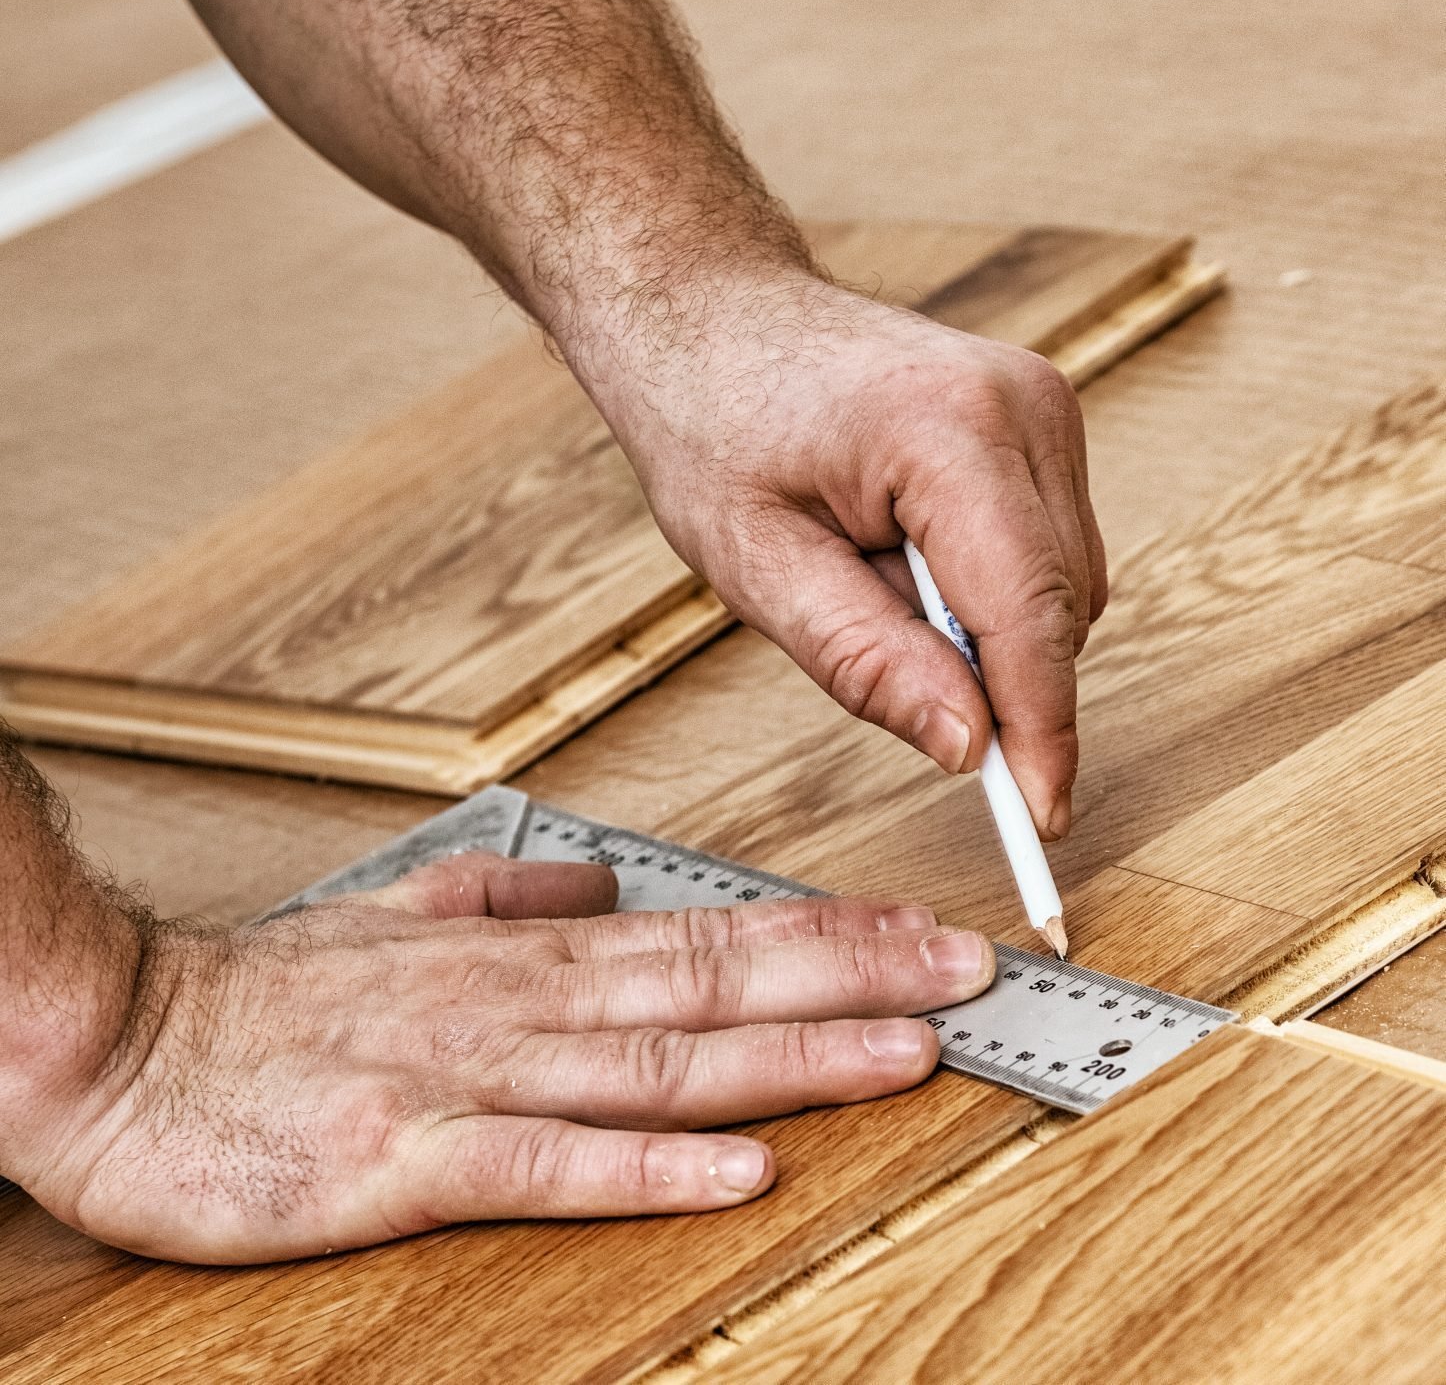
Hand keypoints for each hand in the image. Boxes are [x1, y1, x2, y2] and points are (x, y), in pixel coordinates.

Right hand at [16, 852, 993, 1263]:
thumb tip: (605, 884)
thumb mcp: (400, 917)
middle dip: (852, 980)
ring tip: (904, 1053)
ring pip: (658, 1065)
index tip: (920, 932)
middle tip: (966, 973)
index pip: (706, 934)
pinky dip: (648, 1164)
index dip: (825, 935)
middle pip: (712, 988)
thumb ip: (512, 900)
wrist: (118, 1041)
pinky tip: (737, 1167)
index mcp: (524, 958)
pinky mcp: (403, 1164)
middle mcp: (521, 1009)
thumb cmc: (266, 993)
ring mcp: (467, 1082)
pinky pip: (544, 1163)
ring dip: (789, 1060)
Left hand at [595, 277, 1107, 839]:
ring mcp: (1041, 405)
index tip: (1040, 820)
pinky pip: (1047, 551)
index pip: (1033, 618)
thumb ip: (868, 661)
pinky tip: (899, 553)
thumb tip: (970, 747)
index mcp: (951, 434)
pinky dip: (986, 589)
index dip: (1042, 732)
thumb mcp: (757, 565)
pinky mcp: (1037, 421)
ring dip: (982, 629)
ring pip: (1063, 587)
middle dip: (992, 676)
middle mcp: (1024, 407)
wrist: (710, 313)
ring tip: (866, 576)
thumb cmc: (711, 419)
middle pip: (1060, 610)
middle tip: (877, 664)